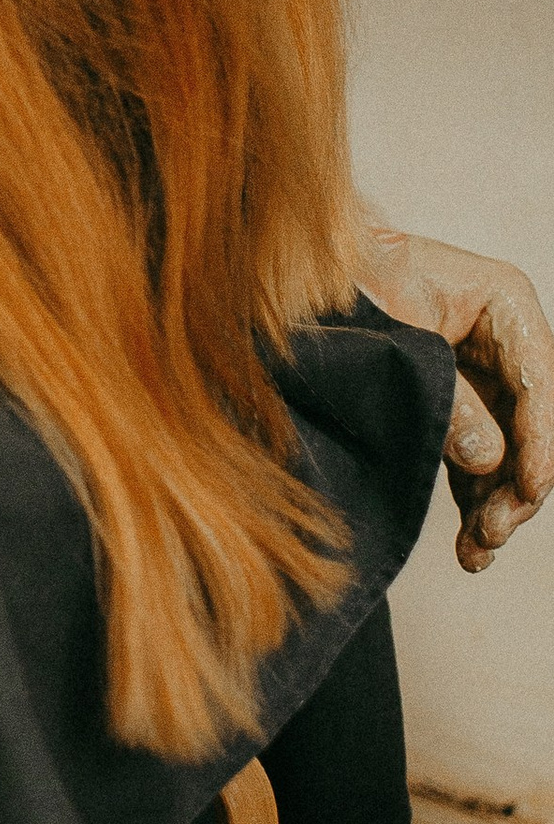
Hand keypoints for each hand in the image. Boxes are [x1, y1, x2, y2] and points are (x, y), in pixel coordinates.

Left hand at [361, 222, 553, 568]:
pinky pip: (479, 457)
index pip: (537, 378)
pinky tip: (471, 543)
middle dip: (517, 485)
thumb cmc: (342, 278)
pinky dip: (476, 498)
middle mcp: (505, 340)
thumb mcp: (393, 336)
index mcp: (503, 301)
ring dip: (497, 503)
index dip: (540, 439)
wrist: (294, 272)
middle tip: (493, 532)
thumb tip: (488, 460)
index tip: (530, 489)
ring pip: (509, 451)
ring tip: (477, 550)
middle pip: (531, 424)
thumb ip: (443, 396)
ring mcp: (484, 375)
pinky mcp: (458, 404)